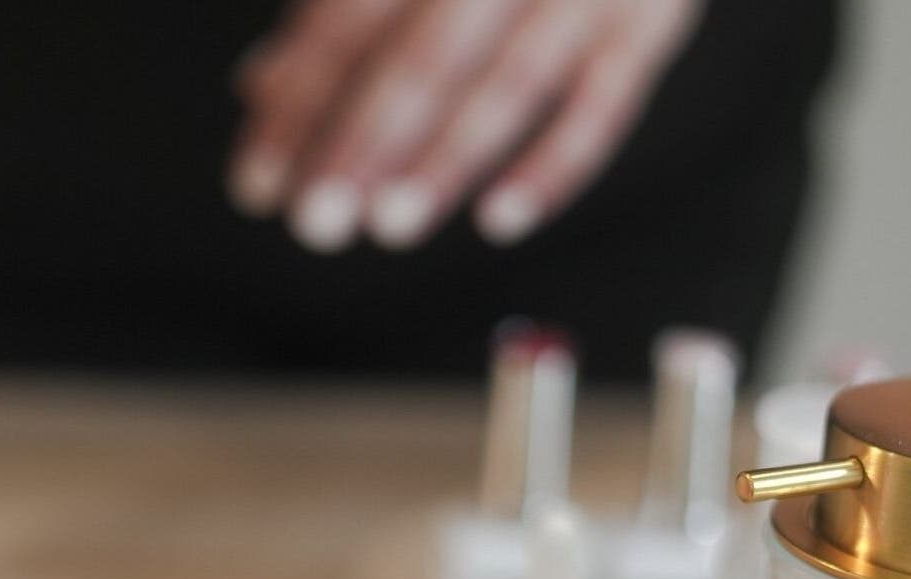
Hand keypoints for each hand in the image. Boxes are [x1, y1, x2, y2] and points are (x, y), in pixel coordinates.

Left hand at [230, 0, 699, 251]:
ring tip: (390, 225)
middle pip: (423, 56)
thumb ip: (342, 7)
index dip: (298, 106)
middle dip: (363, 144)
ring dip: (445, 162)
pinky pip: (604, 104)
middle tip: (317, 222)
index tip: (261, 185)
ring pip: (510, 84)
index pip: (347, 19)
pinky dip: (552, 167)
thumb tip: (263, 88)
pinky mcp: (649, 21)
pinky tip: (498, 220)